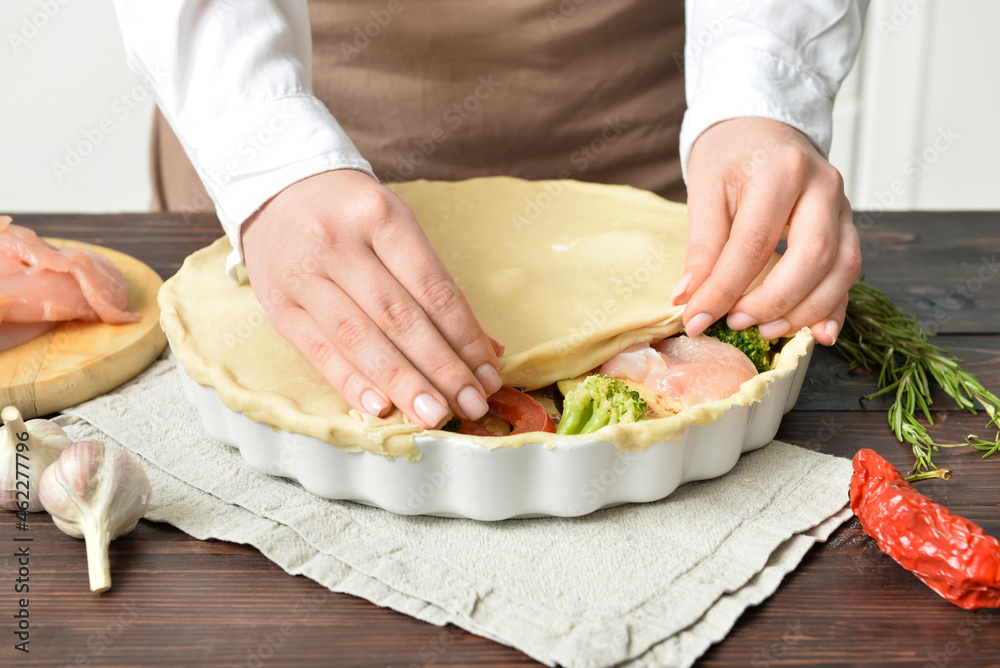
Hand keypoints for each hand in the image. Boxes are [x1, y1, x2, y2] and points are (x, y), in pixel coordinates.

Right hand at [241, 169, 502, 428]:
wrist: (276, 189)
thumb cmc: (352, 212)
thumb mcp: (397, 226)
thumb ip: (435, 285)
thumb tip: (483, 349)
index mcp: (380, 216)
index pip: (432, 287)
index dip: (465, 337)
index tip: (488, 373)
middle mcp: (338, 244)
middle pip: (398, 318)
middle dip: (440, 368)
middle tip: (471, 404)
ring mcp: (304, 277)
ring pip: (360, 340)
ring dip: (403, 383)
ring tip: (435, 415)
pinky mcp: (279, 307)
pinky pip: (320, 353)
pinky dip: (352, 383)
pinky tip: (381, 407)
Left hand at [675, 117, 861, 345]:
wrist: (762, 126)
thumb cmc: (731, 155)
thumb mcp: (705, 190)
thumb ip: (702, 247)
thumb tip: (688, 299)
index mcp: (781, 171)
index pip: (753, 243)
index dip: (723, 289)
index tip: (696, 319)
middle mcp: (823, 187)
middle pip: (811, 258)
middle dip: (772, 301)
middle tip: (735, 323)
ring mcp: (843, 207)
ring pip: (841, 270)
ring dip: (804, 310)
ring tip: (763, 330)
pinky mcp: (848, 226)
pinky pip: (850, 273)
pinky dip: (835, 307)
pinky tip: (818, 334)